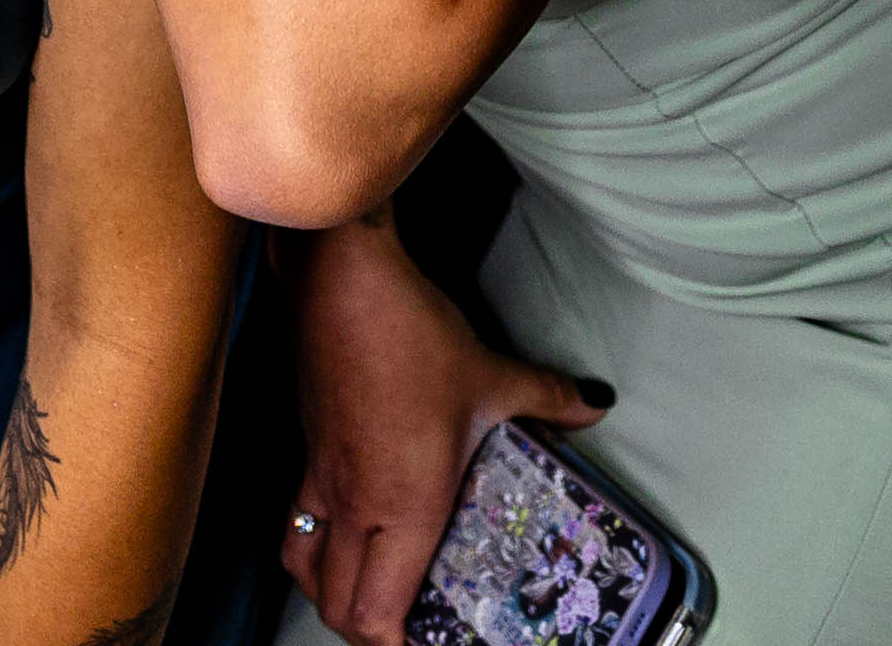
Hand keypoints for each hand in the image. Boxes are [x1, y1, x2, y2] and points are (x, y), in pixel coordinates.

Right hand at [285, 217, 607, 645]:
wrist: (341, 282)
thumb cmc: (410, 334)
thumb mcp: (492, 374)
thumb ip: (549, 398)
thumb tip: (593, 403)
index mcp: (402, 505)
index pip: (374, 614)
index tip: (429, 642)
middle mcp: (354, 504)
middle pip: (335, 609)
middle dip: (368, 634)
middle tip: (409, 627)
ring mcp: (321, 478)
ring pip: (303, 568)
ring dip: (331, 593)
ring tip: (369, 589)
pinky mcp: (307, 449)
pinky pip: (298, 520)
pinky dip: (315, 543)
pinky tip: (349, 524)